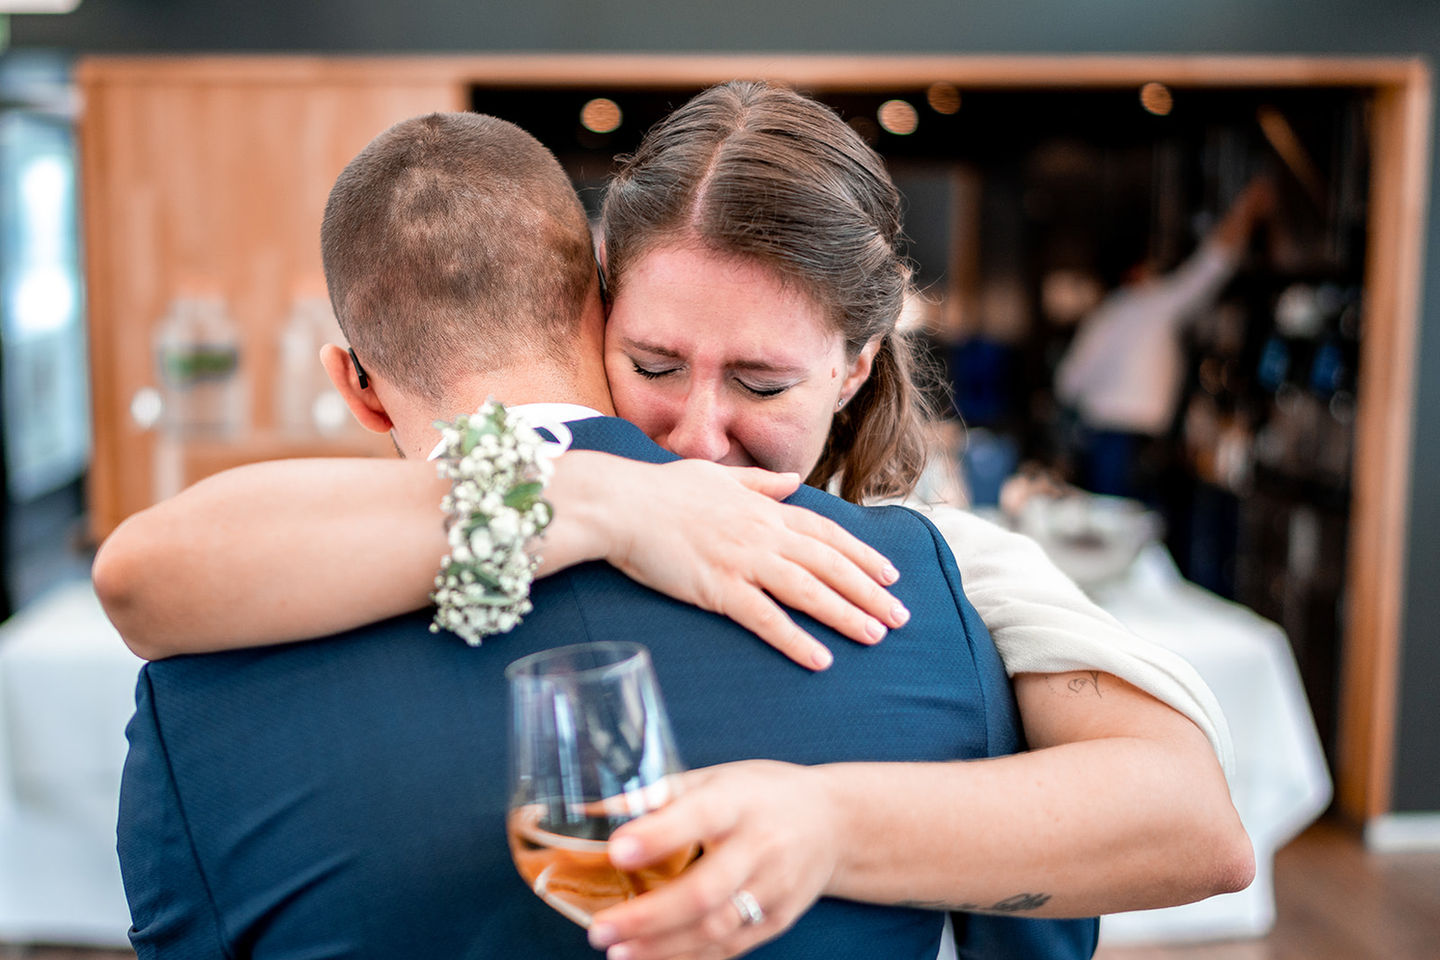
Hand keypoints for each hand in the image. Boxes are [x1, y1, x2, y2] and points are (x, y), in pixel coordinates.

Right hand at [567, 455, 907, 669]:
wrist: (619, 504)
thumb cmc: (661, 490)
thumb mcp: (716, 475)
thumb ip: (758, 482)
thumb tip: (792, 481)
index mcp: (763, 508)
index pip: (826, 533)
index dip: (862, 555)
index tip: (890, 575)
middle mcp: (762, 533)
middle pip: (829, 564)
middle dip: (869, 591)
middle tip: (901, 616)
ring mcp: (742, 560)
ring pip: (808, 590)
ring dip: (846, 614)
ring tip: (876, 635)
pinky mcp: (718, 587)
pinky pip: (766, 618)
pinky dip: (796, 639)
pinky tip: (821, 659)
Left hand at [587, 761, 839, 959]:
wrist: (835, 823)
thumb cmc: (763, 794)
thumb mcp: (718, 776)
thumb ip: (659, 793)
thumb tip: (593, 809)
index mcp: (740, 802)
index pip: (698, 817)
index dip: (658, 835)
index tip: (616, 849)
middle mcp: (761, 847)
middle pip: (705, 890)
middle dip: (649, 915)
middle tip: (600, 927)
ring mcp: (773, 889)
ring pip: (716, 928)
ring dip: (662, 947)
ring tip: (617, 951)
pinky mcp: (778, 920)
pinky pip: (730, 948)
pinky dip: (689, 958)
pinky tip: (651, 959)